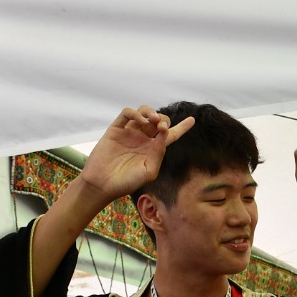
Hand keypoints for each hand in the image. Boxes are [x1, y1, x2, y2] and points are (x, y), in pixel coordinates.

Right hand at [75, 105, 191, 204]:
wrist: (103, 184)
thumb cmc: (127, 182)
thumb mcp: (149, 171)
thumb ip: (159, 153)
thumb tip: (164, 132)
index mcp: (153, 149)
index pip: (170, 135)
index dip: (182, 127)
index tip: (192, 120)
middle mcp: (143, 139)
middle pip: (158, 120)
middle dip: (164, 120)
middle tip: (162, 127)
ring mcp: (129, 133)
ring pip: (144, 112)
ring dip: (151, 112)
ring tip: (153, 120)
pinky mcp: (116, 129)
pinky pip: (127, 114)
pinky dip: (135, 113)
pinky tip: (141, 120)